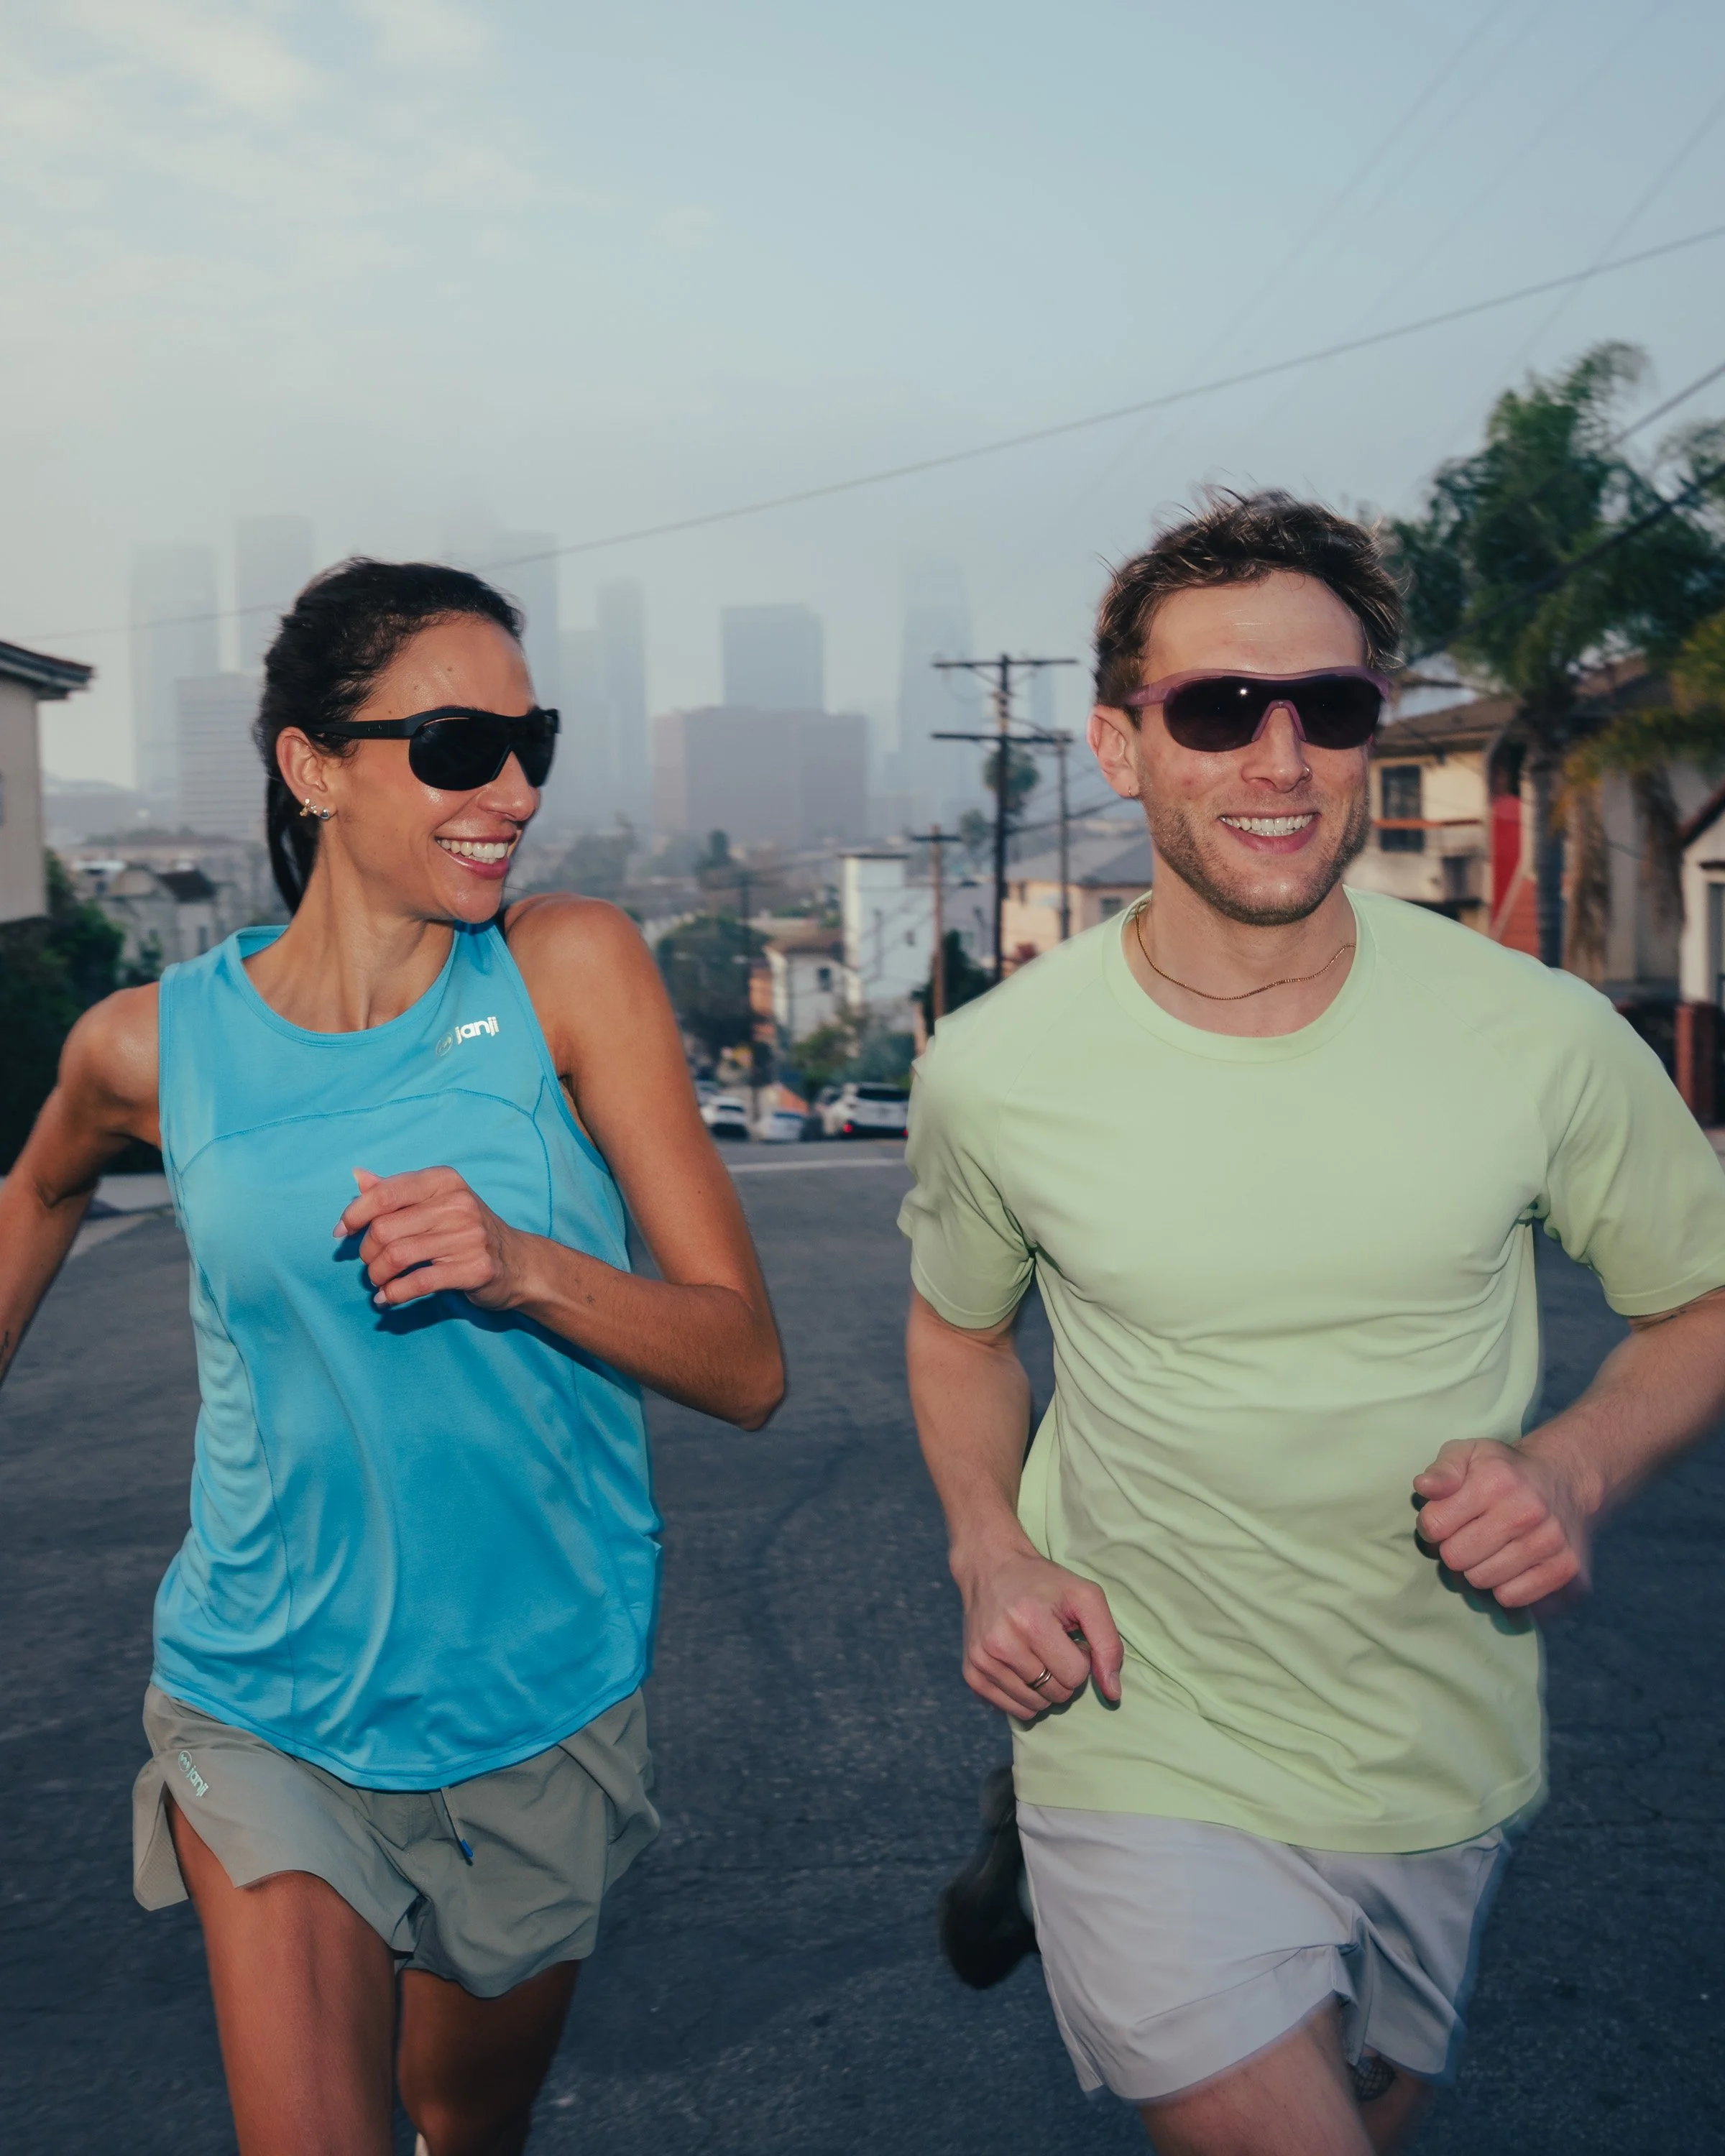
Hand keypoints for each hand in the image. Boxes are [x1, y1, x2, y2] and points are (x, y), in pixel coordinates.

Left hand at [336, 1166, 525, 1312]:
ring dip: (377, 1275)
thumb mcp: (435, 1202)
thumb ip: (395, 1191)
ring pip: (397, 1257)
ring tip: (378, 1281)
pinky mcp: (474, 1269)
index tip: (342, 1232)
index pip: (385, 1193)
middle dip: (367, 1252)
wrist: (518, 1263)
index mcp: (444, 1181)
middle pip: (385, 1229)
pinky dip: (394, 1294)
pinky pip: (417, 1283)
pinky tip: (387, 1298)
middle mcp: (458, 1204)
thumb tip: (357, 1175)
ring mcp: (469, 1237)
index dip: (355, 1214)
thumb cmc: (466, 1230)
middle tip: (370, 1263)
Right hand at [956, 1544, 1123, 1719]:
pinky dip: (1026, 1696)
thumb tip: (1113, 1693)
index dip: (1081, 1658)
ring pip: (1035, 1706)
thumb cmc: (1044, 1583)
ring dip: (1045, 1687)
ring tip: (1037, 1654)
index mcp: (1031, 1622)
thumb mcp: (1086, 1597)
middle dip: (1064, 1674)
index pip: (1075, 1676)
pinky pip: (1014, 1710)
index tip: (1070, 1638)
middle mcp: (1001, 1644)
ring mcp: (982, 1661)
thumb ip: (1108, 1643)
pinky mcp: (972, 1674)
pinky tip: (1022, 1667)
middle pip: (1056, 1694)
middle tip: (1053, 1645)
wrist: (991, 1568)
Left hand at [1413, 1438, 1592, 1610]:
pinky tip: (1511, 1565)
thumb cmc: (1504, 1469)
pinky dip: (1504, 1586)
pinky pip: (1512, 1597)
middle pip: (1455, 1558)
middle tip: (1468, 1534)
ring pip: (1481, 1581)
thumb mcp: (1467, 1454)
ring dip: (1477, 1568)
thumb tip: (1424, 1487)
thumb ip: (1441, 1470)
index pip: (1434, 1526)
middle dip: (1453, 1548)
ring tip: (1490, 1548)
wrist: (1564, 1477)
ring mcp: (1549, 1542)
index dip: (1431, 1524)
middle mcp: (1525, 1512)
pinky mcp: (1566, 1568)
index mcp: (1495, 1481)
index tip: (1445, 1517)